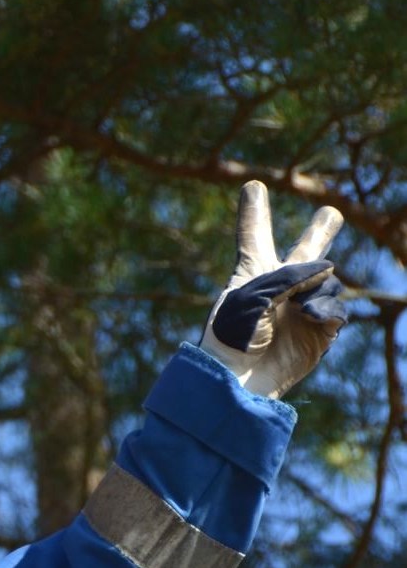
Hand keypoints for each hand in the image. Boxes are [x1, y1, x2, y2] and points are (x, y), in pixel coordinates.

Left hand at [200, 181, 347, 398]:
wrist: (237, 381)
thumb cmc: (231, 337)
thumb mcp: (250, 296)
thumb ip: (289, 274)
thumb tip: (328, 269)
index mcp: (250, 274)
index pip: (253, 236)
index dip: (254, 212)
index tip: (252, 187)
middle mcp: (278, 288)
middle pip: (303, 252)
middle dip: (320, 233)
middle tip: (331, 212)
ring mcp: (301, 308)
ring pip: (327, 282)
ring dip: (317, 288)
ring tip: (299, 309)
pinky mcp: (319, 330)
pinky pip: (335, 310)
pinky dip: (326, 310)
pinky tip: (309, 317)